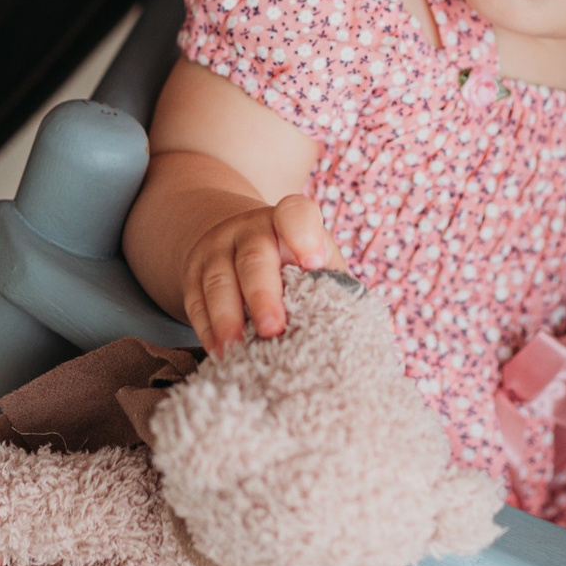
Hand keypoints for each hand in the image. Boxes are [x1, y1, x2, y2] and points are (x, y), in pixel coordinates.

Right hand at [182, 194, 338, 349]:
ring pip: (218, 281)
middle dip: (262, 294)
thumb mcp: (314, 258)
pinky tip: (219, 352)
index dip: (303, 235)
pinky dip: (206, 328)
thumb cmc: (291, 259)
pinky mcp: (193, 271)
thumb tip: (372, 329)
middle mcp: (250, 229)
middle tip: (273, 329)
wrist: (235, 238)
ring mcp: (217, 248)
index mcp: (288, 221)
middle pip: (254, 258)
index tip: (313, 264)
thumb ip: (335, 284)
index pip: (296, 213)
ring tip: (236, 351)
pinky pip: (195, 300)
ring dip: (227, 318)